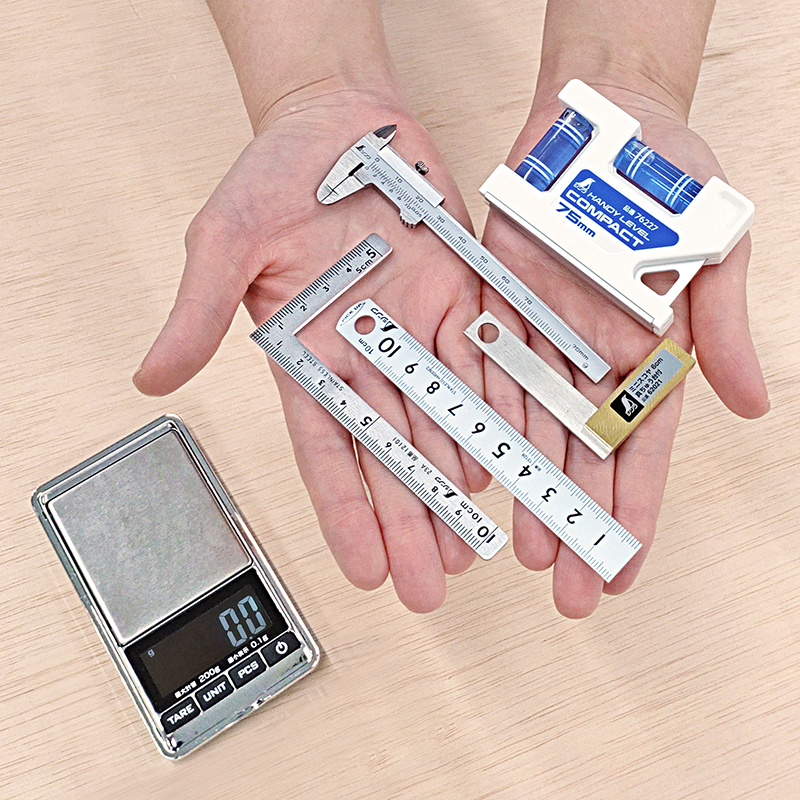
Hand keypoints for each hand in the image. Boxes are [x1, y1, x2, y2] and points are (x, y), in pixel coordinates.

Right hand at [133, 90, 490, 611]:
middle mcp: (365, 358)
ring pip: (443, 424)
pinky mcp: (460, 303)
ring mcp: (416, 334)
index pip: (326, 452)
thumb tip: (151, 378)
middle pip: (393, 454)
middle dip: (412, 522)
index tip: (364, 572)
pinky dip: (497, 414)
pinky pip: (485, 365)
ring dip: (459, 486)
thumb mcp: (223, 241)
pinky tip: (508, 464)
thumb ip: (197, 312)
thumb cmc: (275, 175)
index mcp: (306, 356)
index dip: (345, 514)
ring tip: (475, 547)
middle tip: (431, 586)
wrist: (342, 122)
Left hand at [481, 87, 768, 617]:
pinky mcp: (501, 309)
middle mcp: (595, 360)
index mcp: (651, 356)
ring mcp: (545, 339)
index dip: (634, 512)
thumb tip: (755, 407)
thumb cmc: (673, 185)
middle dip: (578, 522)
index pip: (644, 451)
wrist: (606, 127)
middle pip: (585, 457)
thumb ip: (723, 331)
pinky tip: (485, 469)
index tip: (623, 569)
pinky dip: (489, 420)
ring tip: (525, 547)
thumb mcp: (718, 252)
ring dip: (532, 488)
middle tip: (566, 587)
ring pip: (535, 428)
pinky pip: (492, 372)